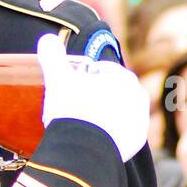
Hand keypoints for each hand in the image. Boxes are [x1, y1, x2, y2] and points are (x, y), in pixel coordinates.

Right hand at [38, 34, 148, 161]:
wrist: (84, 147)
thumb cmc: (72, 108)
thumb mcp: (57, 78)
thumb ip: (52, 56)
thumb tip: (46, 39)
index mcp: (121, 75)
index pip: (100, 72)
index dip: (82, 79)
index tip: (70, 89)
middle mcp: (137, 94)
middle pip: (111, 92)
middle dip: (96, 97)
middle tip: (75, 109)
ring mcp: (139, 118)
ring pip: (118, 112)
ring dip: (104, 116)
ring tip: (83, 126)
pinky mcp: (137, 140)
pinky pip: (122, 134)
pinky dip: (110, 135)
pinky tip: (93, 139)